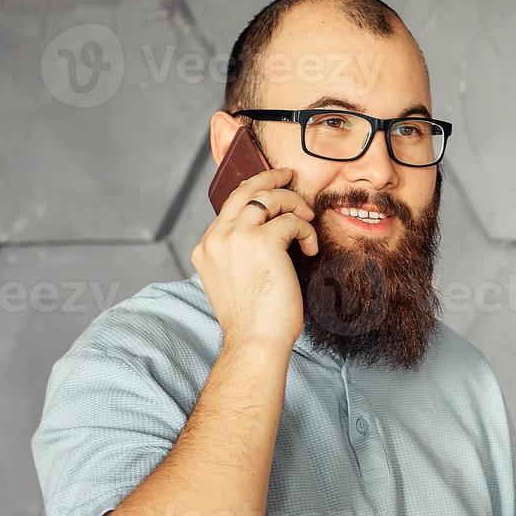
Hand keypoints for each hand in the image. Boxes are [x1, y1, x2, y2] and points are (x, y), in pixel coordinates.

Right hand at [191, 168, 318, 350]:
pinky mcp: (263, 241)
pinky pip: (291, 221)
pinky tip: (309, 250)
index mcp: (206, 247)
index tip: (272, 191)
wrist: (254, 340)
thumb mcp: (235, 279)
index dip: (253, 194)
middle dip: (270, 178)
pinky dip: (306, 231)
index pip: (230, 207)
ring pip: (269, 198)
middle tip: (289, 176)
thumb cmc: (253, 318)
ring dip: (294, 203)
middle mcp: (217, 237)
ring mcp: (237, 237)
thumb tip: (265, 234)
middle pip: (244, 191)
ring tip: (308, 219)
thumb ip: (239, 254)